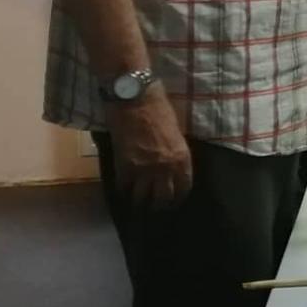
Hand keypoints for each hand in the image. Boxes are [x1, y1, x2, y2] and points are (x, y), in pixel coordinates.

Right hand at [105, 88, 191, 206]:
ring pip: (142, 198)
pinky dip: (123, 190)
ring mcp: (144, 170)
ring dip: (139, 201)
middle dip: (158, 205)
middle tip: (153, 207)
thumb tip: (171, 168)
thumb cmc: (159, 110)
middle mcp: (165, 169)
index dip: (177, 198)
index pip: (183, 189)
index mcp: (182, 159)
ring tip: (137, 203)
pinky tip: (123, 190)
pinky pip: (123, 187)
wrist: (135, 99)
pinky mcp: (124, 167)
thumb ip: (175, 154)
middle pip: (163, 199)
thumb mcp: (176, 134)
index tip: (172, 201)